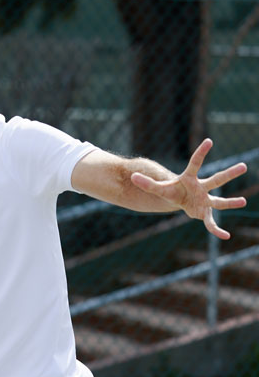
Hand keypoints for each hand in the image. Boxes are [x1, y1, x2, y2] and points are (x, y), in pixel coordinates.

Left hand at [130, 139, 246, 238]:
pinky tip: (225, 236)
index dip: (200, 152)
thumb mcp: (159, 188)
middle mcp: (202, 187)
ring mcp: (205, 200)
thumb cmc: (172, 190)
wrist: (180, 200)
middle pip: (217, 179)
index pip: (195, 163)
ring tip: (243, 201)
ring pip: (219, 201)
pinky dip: (216, 229)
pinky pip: (211, 222)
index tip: (209, 141)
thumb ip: (147, 183)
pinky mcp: (204, 213)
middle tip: (244, 166)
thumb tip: (132, 177)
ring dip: (231, 202)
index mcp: (190, 178)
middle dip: (229, 173)